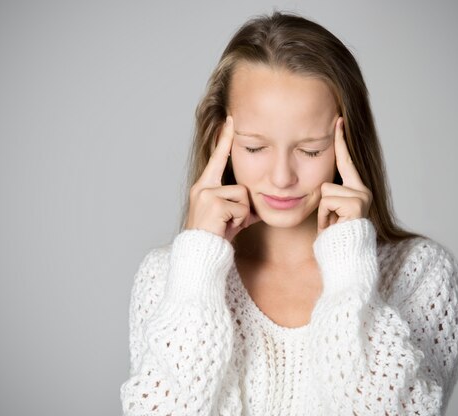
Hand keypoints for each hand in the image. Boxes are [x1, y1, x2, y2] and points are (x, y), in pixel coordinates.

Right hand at [186, 116, 261, 240]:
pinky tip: (225, 228)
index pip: (218, 158)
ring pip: (243, 197)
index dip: (225, 139)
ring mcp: (207, 194)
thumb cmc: (214, 237)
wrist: (199, 254)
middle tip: (228, 224)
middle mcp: (203, 187)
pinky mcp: (214, 203)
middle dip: (242, 209)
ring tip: (226, 226)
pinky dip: (239, 221)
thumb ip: (241, 206)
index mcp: (204, 187)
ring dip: (241, 216)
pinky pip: (241, 208)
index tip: (231, 118)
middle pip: (241, 186)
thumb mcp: (229, 218)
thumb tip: (257, 205)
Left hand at [317, 116, 372, 232]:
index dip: (341, 141)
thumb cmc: (336, 239)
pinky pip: (327, 201)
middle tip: (333, 223)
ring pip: (324, 191)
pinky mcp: (356, 203)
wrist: (346, 257)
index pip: (346, 161)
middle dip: (323, 205)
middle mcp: (363, 190)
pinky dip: (325, 217)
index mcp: (357, 190)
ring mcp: (362, 196)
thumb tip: (321, 187)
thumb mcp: (331, 213)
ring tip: (334, 226)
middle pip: (326, 182)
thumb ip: (329, 197)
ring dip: (323, 212)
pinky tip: (335, 227)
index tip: (338, 119)